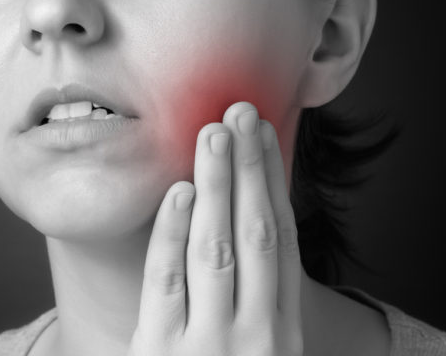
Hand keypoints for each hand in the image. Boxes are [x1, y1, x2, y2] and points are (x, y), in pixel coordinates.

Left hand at [129, 102, 303, 354]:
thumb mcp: (257, 354)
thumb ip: (255, 305)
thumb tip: (248, 229)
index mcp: (283, 334)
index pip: (282, 241)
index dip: (272, 185)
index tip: (266, 138)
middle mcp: (255, 335)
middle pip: (255, 234)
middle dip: (248, 171)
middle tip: (241, 113)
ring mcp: (209, 344)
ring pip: (215, 249)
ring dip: (214, 187)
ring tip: (213, 135)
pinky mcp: (161, 353)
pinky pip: (166, 282)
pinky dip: (172, 234)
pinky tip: (179, 193)